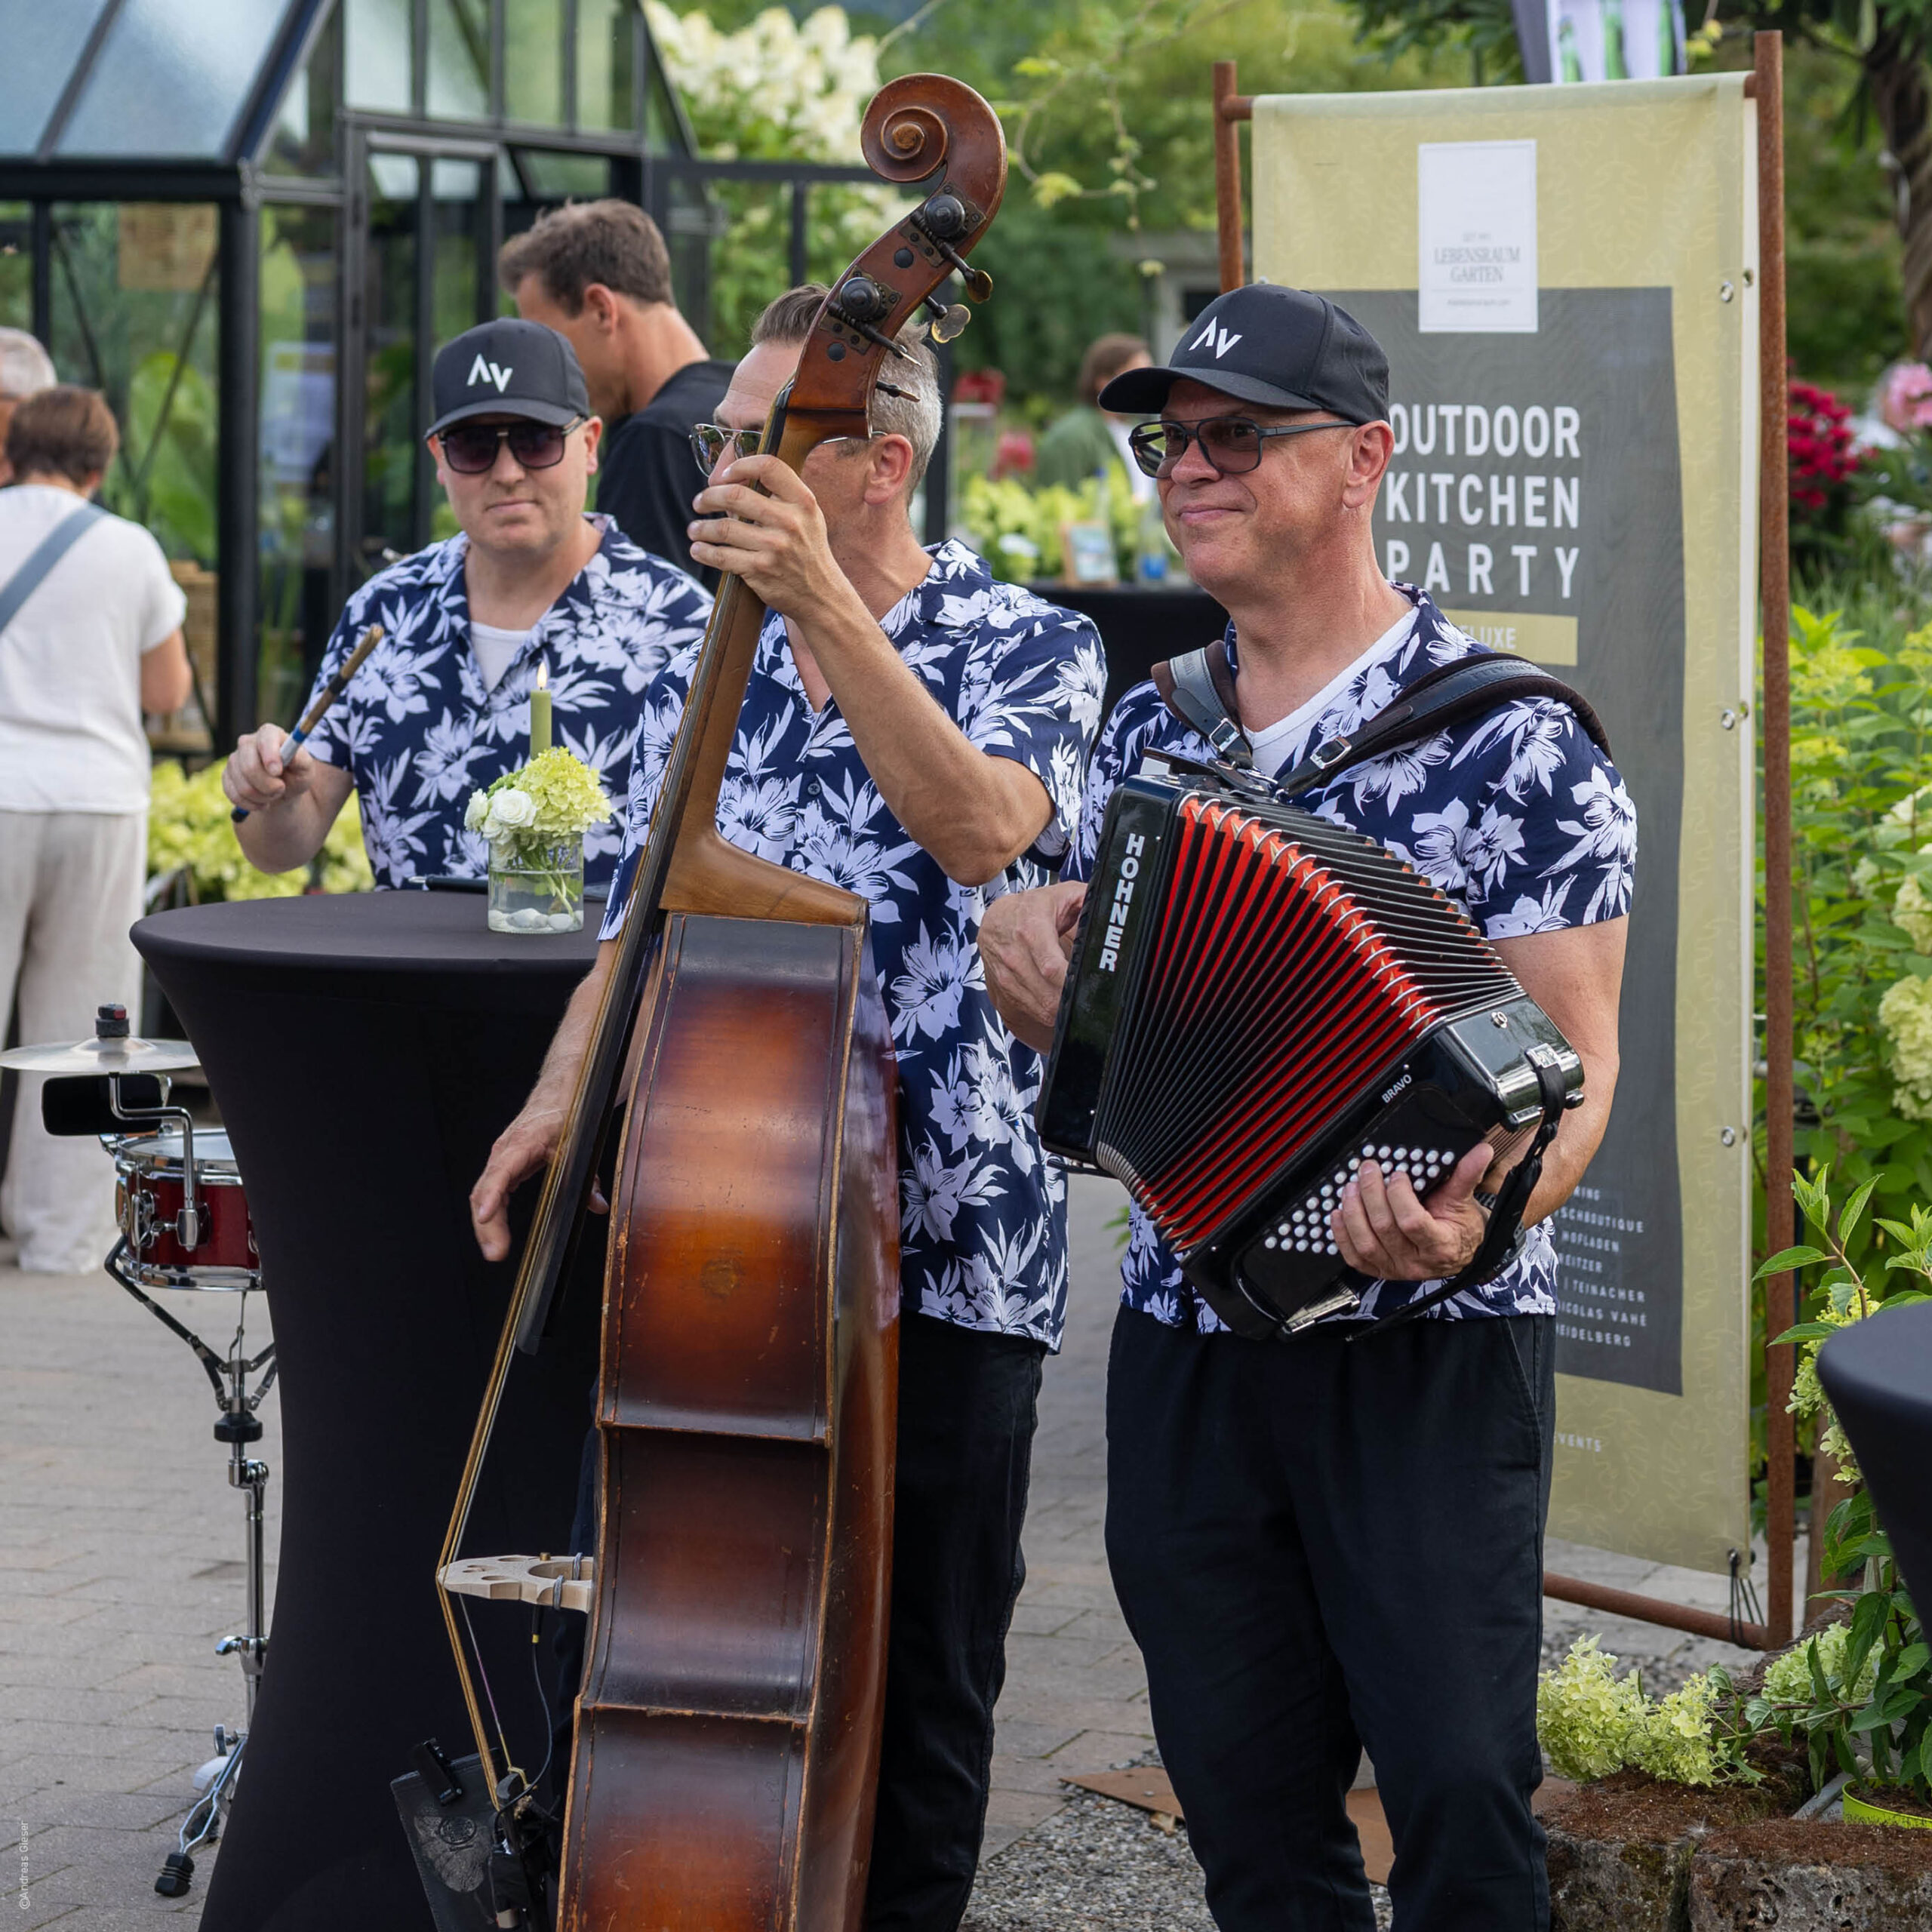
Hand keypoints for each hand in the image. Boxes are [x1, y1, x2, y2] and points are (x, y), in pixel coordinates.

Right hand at [223, 724, 315, 814]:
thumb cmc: (296, 774)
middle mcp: (247, 742)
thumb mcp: (306, 768)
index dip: (270, 756)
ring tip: (274, 794)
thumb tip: (293, 754)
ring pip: (243, 785)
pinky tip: (262, 802)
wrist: (283, 790)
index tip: (277, 772)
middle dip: (268, 785)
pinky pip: (234, 795)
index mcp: (269, 734)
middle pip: (249, 766)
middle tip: (281, 789)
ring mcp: (234, 759)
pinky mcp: (226, 776)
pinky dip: (251, 804)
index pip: (265, 739)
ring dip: (263, 797)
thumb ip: (302, 759)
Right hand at [469, 1104, 607, 1262]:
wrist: (556, 1096)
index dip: (491, 1195)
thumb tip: (598, 1205)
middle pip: (485, 1190)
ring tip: (495, 1252)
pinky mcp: (503, 1167)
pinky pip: (490, 1192)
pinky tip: (495, 1235)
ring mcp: (500, 1160)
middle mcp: (504, 1152)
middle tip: (496, 1253)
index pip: (501, 1171)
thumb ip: (589, 1179)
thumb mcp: (580, 1146)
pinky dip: (491, 1215)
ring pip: (483, 1194)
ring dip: (486, 1225)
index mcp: (521, 1143)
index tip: (486, 1216)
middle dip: (487, 1224)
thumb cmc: (563, 1115)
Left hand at [687, 455, 852, 622]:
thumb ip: (776, 496)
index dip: (740, 465)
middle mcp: (790, 521)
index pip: (768, 466)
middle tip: (700, 503)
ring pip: (723, 528)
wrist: (821, 595)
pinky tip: (698, 549)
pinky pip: (721, 556)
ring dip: (701, 528)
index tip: (724, 476)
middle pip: (735, 495)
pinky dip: (703, 552)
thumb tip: (725, 479)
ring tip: (695, 529)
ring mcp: (774, 547)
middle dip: (709, 497)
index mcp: (803, 502)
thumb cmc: (807, 551)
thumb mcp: (805, 517)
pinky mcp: (760, 570)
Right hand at [979, 882, 1086, 1051]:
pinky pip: (1032, 1011)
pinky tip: (1061, 1006)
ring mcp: (1008, 976)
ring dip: (1062, 1011)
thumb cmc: (1031, 909)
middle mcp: (1015, 956)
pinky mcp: (1005, 991)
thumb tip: (1112, 903)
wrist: (995, 922)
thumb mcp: (1061, 895)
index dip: (1070, 983)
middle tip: (1090, 999)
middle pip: (1048, 994)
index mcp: (1031, 929)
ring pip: (1040, 1008)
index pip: (1051, 966)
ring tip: (1078, 1003)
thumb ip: (1088, 898)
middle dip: (1072, 1002)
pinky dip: (1050, 1014)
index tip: (1087, 986)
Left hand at [1330, 1142, 1491, 1281]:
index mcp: (1440, 1245)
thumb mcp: (1464, 1200)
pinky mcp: (1379, 1271)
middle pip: (1384, 1228)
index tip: (1398, 1174)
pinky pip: (1354, 1257)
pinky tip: (1337, 1213)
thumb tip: (1482, 1150)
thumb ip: (1468, 1175)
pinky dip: (1342, 1235)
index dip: (1399, 1196)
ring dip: (1353, 1213)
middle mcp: (1416, 1263)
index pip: (1412, 1222)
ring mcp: (1395, 1270)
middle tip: (1368, 1170)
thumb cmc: (1459, 1226)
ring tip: (1350, 1188)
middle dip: (1371, 1194)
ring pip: (1365, 1244)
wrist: (1457, 1253)